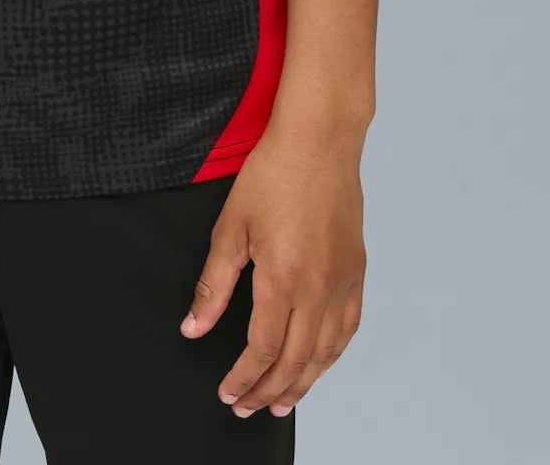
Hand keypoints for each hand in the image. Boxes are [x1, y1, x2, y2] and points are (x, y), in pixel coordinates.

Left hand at [178, 125, 366, 417]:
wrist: (318, 141)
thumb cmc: (272, 174)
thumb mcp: (231, 228)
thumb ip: (214, 284)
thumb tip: (194, 326)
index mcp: (282, 280)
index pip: (262, 349)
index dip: (244, 378)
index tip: (228, 394)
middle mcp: (318, 289)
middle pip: (295, 361)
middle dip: (269, 391)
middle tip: (249, 408)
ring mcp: (342, 281)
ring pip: (326, 352)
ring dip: (303, 382)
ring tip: (282, 401)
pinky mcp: (355, 270)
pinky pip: (348, 327)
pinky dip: (332, 354)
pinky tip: (319, 361)